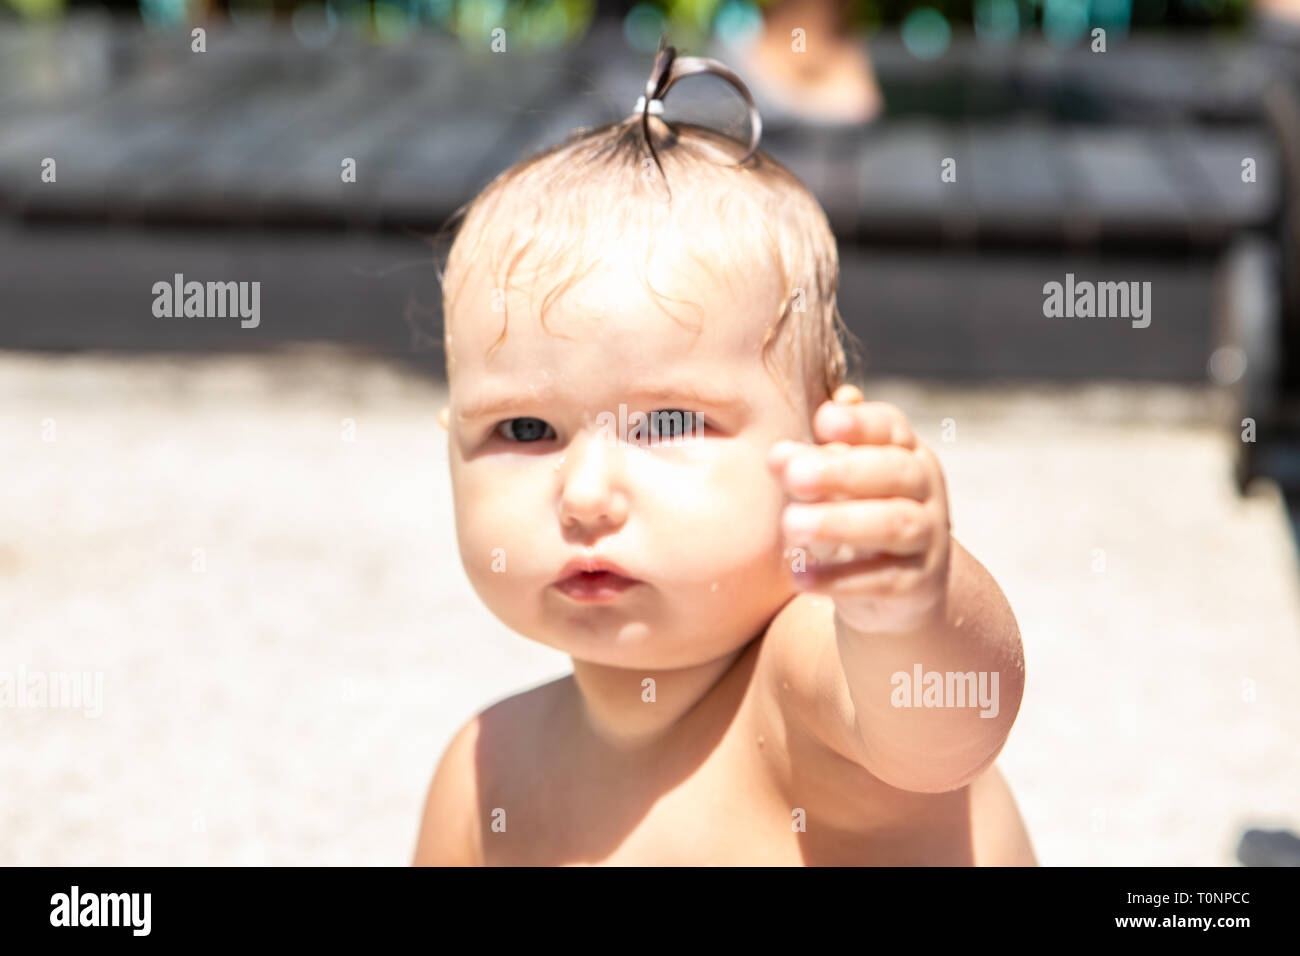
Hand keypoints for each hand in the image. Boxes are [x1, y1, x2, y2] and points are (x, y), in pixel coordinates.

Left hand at [768, 385, 951, 634]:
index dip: (859, 423)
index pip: (890, 427)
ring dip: (839, 523)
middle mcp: (925, 490)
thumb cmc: (856, 517)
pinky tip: (799, 576)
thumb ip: (809, 466)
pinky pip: (883, 580)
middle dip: (842, 471)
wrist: (898, 588)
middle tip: (794, 477)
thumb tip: (780, 455)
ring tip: (790, 524)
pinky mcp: (919, 585)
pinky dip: (839, 579)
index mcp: (905, 452)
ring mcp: (927, 538)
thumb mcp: (834, 488)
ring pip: (894, 524)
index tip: (822, 421)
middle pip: (894, 471)